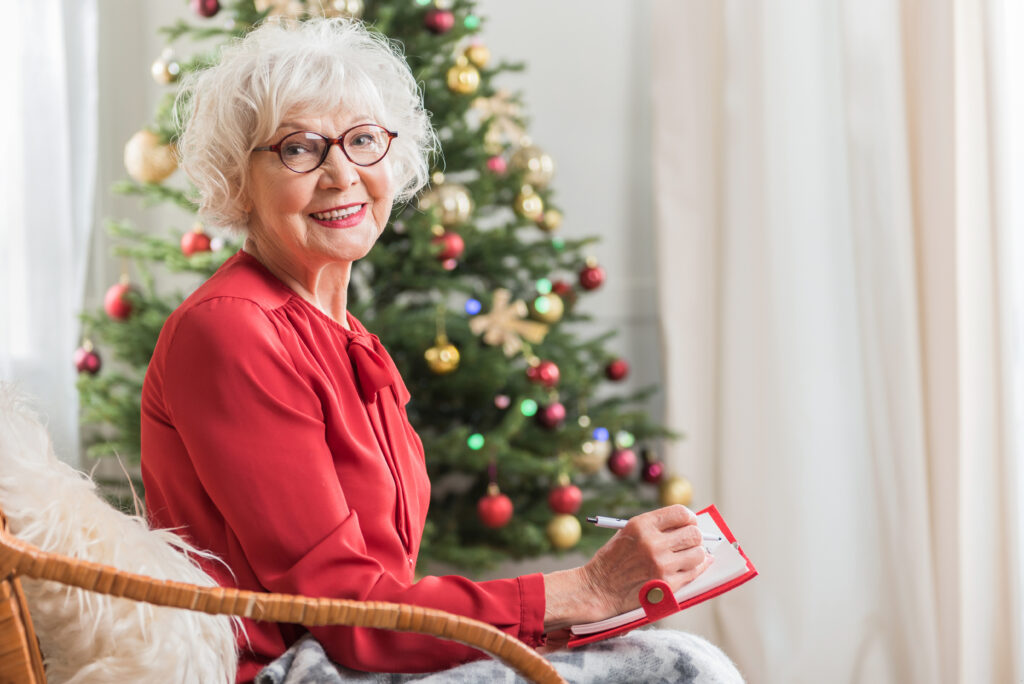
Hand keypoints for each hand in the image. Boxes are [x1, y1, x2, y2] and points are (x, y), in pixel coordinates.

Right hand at [545, 505, 711, 630]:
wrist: (599, 589)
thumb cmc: (613, 560)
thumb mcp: (629, 533)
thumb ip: (655, 527)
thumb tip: (686, 525)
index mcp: (641, 525)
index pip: (680, 513)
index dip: (690, 517)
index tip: (690, 522)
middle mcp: (653, 543)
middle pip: (693, 533)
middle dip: (696, 536)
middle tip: (691, 540)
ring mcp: (661, 565)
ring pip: (698, 553)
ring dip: (697, 553)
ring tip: (689, 554)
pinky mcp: (667, 585)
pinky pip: (694, 573)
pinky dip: (697, 568)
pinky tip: (694, 565)